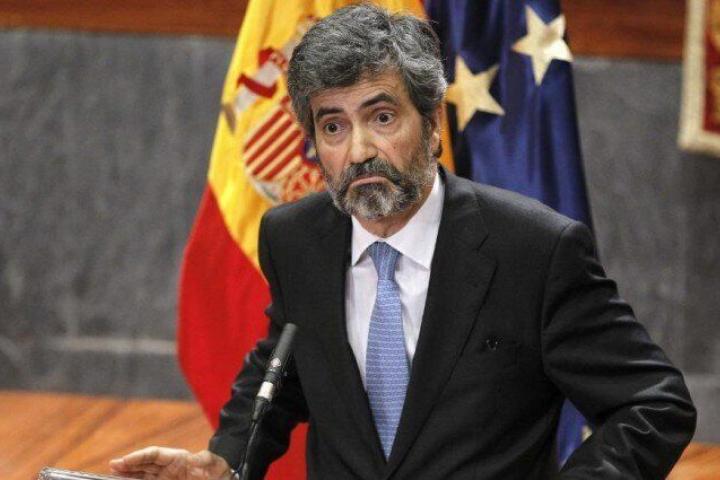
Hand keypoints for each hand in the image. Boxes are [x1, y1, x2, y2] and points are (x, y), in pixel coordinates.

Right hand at [109, 447, 232, 479]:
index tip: (124, 460)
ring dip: (129, 474)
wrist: (221, 478)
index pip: (154, 454)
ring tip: (114, 474)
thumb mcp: (213, 462)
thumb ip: (204, 459)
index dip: (138, 457)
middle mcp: (168, 466)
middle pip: (144, 464)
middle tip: (112, 467)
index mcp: (177, 457)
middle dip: (128, 464)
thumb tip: (197, 457)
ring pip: (143, 474)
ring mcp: (166, 476)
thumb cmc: (218, 469)